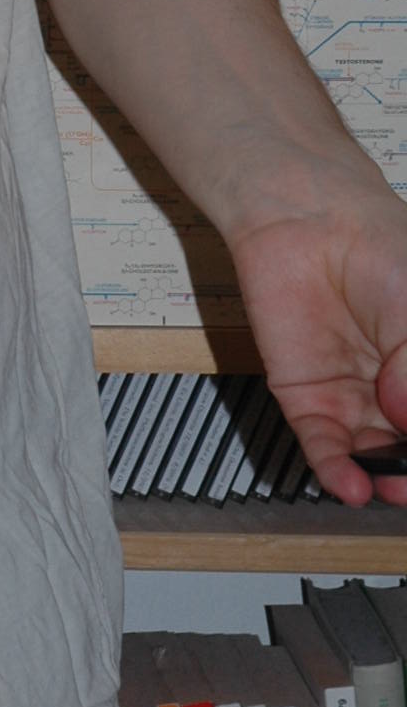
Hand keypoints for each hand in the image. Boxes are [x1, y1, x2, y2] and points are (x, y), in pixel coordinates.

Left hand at [227, 170, 406, 507]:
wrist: (310, 220)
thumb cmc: (382, 252)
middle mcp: (402, 398)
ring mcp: (358, 403)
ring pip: (375, 462)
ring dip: (385, 484)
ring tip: (391, 487)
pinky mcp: (309, 400)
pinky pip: (325, 448)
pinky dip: (338, 473)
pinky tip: (353, 484)